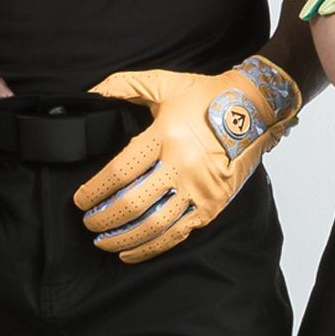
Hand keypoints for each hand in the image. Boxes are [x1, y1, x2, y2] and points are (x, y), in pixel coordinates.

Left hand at [73, 56, 300, 263]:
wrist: (255, 107)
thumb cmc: (206, 96)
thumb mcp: (163, 83)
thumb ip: (123, 85)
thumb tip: (92, 92)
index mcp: (166, 136)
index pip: (120, 172)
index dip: (95, 191)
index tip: (79, 200)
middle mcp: (183, 166)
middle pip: (133, 204)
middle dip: (104, 219)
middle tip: (88, 223)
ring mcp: (200, 189)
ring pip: (154, 225)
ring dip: (124, 238)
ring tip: (103, 241)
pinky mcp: (212, 205)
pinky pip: (177, 234)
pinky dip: (152, 247)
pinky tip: (132, 252)